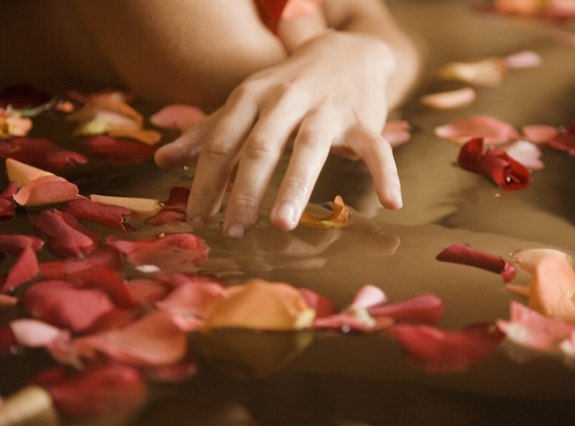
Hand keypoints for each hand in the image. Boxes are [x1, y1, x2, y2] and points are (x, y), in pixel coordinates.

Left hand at [155, 31, 401, 236]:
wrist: (345, 50)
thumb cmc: (288, 85)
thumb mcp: (245, 101)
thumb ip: (210, 130)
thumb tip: (164, 158)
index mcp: (252, 96)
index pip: (223, 142)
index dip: (206, 181)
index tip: (197, 219)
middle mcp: (287, 99)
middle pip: (261, 146)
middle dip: (245, 190)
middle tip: (234, 231)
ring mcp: (327, 109)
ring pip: (310, 147)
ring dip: (295, 185)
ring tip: (282, 224)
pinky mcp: (362, 120)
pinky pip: (377, 148)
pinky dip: (385, 173)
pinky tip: (392, 203)